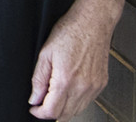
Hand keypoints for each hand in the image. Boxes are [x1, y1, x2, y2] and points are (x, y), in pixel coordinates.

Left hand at [28, 0, 126, 118]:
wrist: (93, 22)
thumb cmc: (70, 31)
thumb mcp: (45, 53)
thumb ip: (39, 79)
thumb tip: (34, 98)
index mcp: (66, 80)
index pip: (52, 111)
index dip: (39, 113)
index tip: (34, 109)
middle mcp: (83, 87)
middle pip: (65, 114)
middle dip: (51, 112)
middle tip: (41, 102)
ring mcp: (94, 87)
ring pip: (77, 110)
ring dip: (64, 108)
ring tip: (54, 96)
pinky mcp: (101, 84)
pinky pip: (88, 101)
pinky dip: (76, 102)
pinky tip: (69, 90)